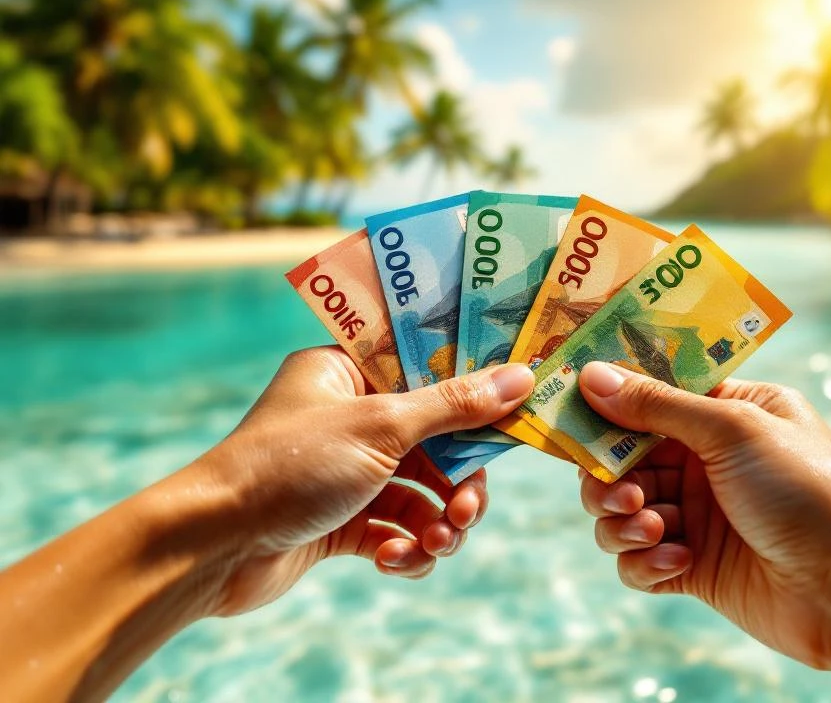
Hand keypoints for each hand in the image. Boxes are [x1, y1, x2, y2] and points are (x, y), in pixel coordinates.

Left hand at [195, 347, 534, 615]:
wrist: (212, 549)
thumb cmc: (288, 465)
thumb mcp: (379, 427)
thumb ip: (453, 405)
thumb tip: (520, 377)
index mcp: (348, 372)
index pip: (427, 367)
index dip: (472, 389)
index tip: (512, 409)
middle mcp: (349, 417)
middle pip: (435, 439)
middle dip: (458, 481)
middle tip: (468, 510)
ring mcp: (347, 470)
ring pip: (421, 492)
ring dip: (438, 521)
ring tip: (438, 544)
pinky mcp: (342, 519)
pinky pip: (396, 529)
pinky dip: (406, 547)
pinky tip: (394, 561)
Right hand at [575, 362, 830, 673]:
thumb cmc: (807, 492)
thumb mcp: (733, 429)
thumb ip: (657, 405)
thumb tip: (593, 375)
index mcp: (726, 413)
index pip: (650, 396)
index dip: (609, 403)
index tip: (569, 407)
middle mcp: (707, 460)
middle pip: (622, 457)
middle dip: (609, 475)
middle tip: (621, 491)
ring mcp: (698, 514)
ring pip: (619, 510)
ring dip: (622, 520)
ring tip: (653, 526)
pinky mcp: (692, 566)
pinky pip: (637, 560)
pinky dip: (643, 561)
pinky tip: (675, 562)